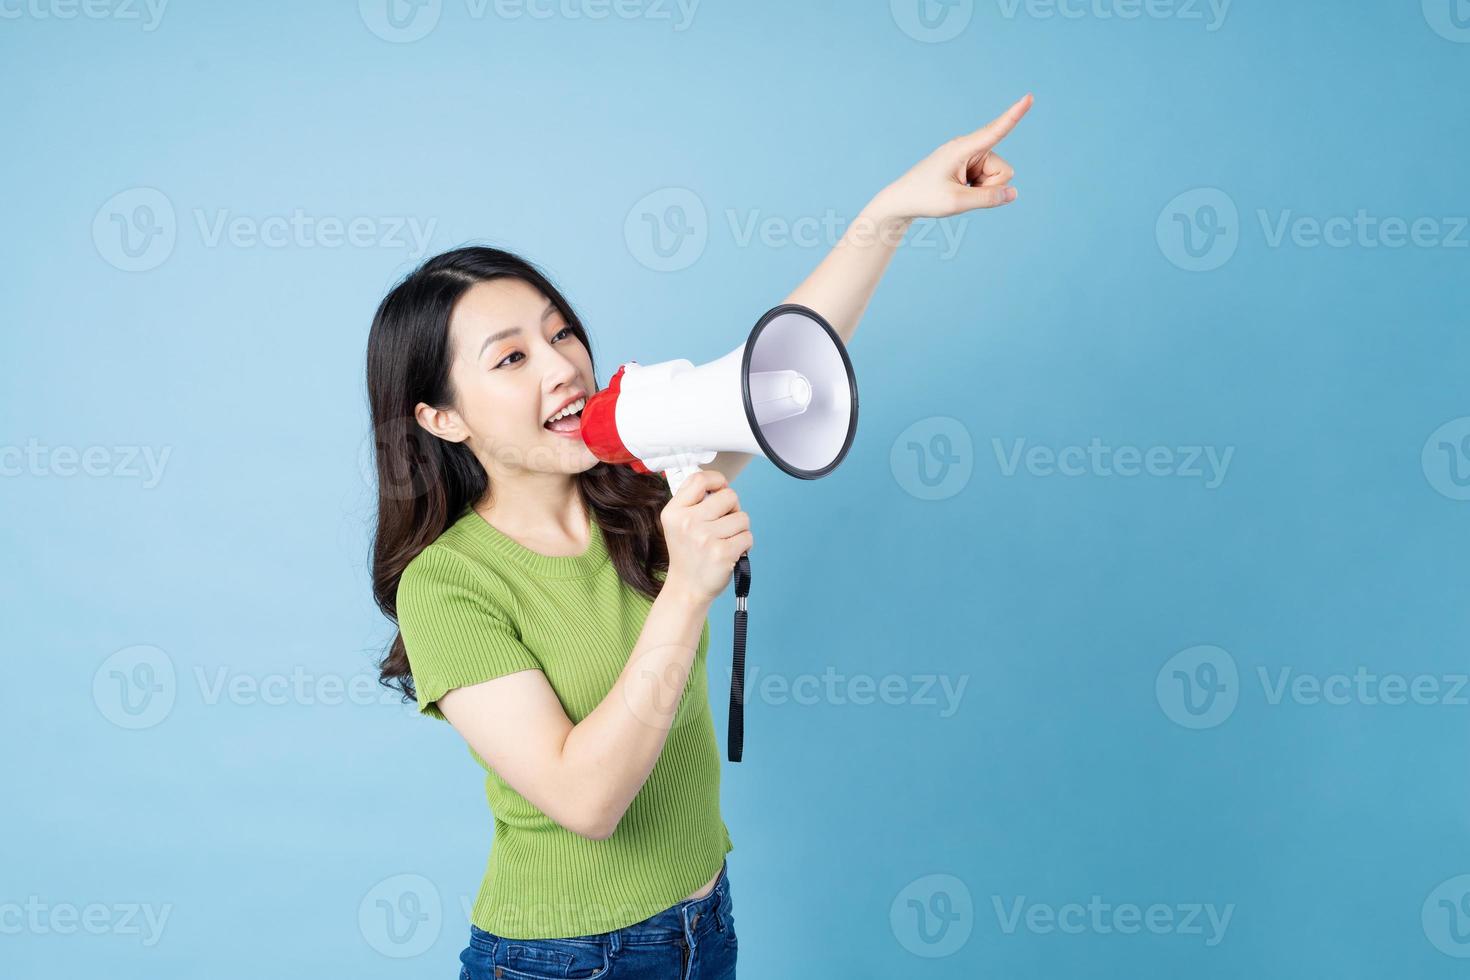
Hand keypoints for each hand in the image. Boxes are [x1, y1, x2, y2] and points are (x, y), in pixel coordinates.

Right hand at [660, 469, 752, 605]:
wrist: (687, 589)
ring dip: (740, 529)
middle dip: (733, 508)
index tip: (720, 489)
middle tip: (725, 523)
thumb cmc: (688, 554)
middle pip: (729, 495)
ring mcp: (705, 538)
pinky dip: (745, 544)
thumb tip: (718, 482)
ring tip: (726, 540)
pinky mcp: (722, 553)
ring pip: (742, 517)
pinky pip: (747, 536)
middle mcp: (687, 523)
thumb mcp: (677, 524)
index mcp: (674, 512)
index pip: (699, 479)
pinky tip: (731, 552)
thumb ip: (692, 501)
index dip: (717, 480)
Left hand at [872, 93, 1032, 221]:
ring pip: (999, 177)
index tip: (1029, 97)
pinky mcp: (970, 165)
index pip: (994, 130)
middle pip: (1004, 170)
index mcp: (962, 149)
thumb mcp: (956, 202)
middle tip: (961, 193)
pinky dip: (978, 190)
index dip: (1014, 115)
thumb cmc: (925, 198)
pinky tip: (958, 189)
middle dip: (991, 187)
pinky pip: (989, 180)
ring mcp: (970, 156)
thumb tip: (1013, 193)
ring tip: (957, 190)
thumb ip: (987, 198)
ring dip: (984, 190)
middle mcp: (969, 148)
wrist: (903, 201)